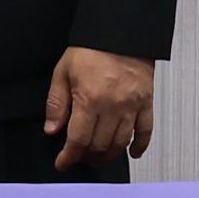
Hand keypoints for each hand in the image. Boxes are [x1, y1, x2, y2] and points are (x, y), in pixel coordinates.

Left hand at [44, 48, 154, 171]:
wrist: (120, 33)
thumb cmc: (90, 50)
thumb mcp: (63, 72)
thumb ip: (56, 103)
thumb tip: (51, 130)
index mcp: (89, 100)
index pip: (78, 139)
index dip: (69, 156)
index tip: (63, 163)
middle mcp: (113, 107)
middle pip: (100, 145)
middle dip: (87, 157)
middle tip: (79, 158)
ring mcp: (132, 106)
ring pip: (121, 143)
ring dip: (109, 155)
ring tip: (98, 157)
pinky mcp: (147, 103)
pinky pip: (146, 131)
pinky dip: (140, 146)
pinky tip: (132, 153)